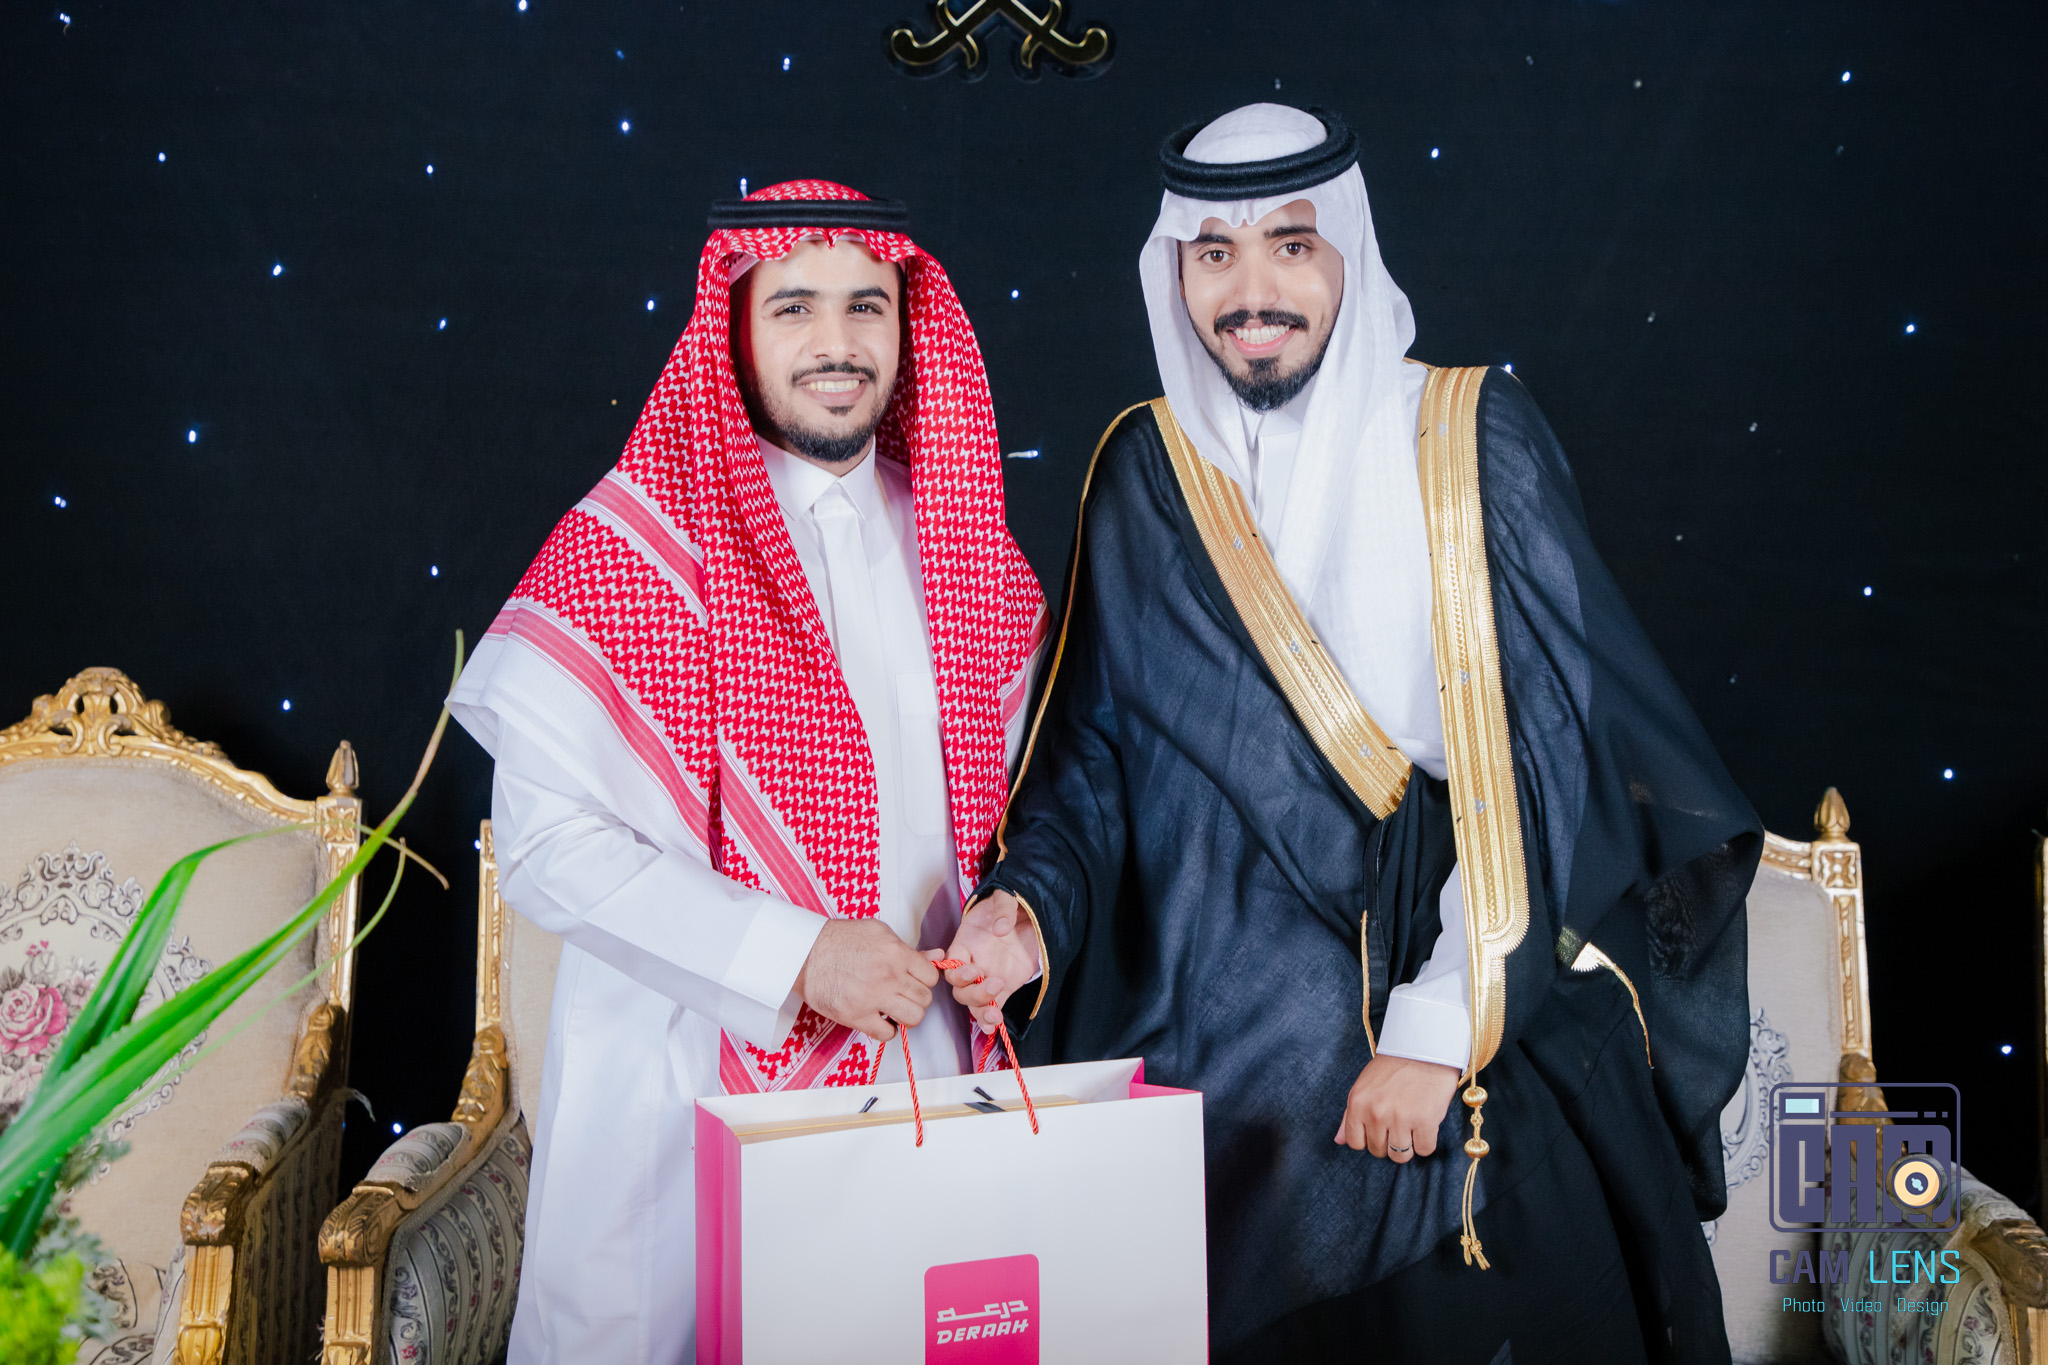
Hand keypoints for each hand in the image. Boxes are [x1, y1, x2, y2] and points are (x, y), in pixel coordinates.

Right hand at [795, 918, 939, 1042]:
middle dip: (917, 998)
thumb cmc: (840, 940)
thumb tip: (937, 956)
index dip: (925, 980)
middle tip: (903, 995)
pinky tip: (878, 1019)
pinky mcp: (856, 1016)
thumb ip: (909, 948)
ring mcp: (873, 998)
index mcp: (896, 953)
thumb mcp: (878, 932)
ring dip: (907, 1016)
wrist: (805, 953)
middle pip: (925, 999)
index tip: (914, 981)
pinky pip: (886, 1034)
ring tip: (895, 1009)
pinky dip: (886, 1030)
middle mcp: (888, 976)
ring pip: (913, 1018)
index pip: (931, 976)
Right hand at [941, 890, 1040, 1028]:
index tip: (974, 970)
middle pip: (960, 988)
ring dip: (981, 1011)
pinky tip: (994, 1029)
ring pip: (973, 1002)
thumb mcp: (1006, 896)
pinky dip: (990, 1021)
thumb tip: (1001, 928)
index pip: (951, 963)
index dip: (958, 971)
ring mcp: (988, 976)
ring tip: (995, 1014)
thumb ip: (1003, 907)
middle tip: (995, 983)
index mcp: (966, 941)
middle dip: (974, 992)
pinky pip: (993, 1007)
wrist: (1031, 913)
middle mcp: (973, 962)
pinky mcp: (1005, 986)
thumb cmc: (1012, 903)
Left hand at [1334, 1054, 1461, 1161]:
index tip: (1380, 1129)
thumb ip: (1350, 1116)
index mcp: (1358, 1104)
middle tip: (1399, 1122)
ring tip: (1412, 1125)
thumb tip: (1339, 1141)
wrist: (1425, 1049)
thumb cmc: (1393, 1068)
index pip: (1355, 1143)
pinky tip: (1426, 1124)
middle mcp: (1376, 1113)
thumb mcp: (1364, 1086)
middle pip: (1378, 1151)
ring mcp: (1400, 1118)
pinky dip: (1426, 1142)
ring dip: (1408, 1145)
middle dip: (1388, 1141)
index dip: (1369, 1139)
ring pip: (1400, 1156)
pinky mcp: (1425, 1121)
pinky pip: (1424, 1150)